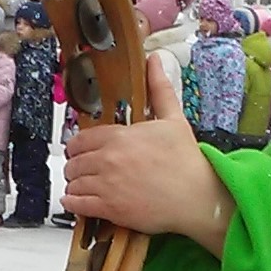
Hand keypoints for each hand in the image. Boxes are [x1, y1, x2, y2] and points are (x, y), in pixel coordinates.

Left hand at [61, 54, 231, 250]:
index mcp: (119, 136)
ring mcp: (106, 185)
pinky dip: (72, 202)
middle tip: (83, 169)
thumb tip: (155, 61)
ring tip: (83, 185)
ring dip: (74, 184)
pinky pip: (76, 204)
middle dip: (76, 165)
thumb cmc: (187, 161)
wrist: (197, 196)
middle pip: (73, 161)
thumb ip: (159, 89)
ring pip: (73, 183)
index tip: (81, 150)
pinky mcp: (109, 209)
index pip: (80, 139)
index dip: (78, 145)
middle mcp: (108, 159)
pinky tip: (76, 200)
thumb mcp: (174, 119)